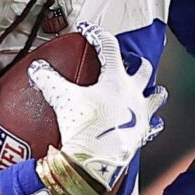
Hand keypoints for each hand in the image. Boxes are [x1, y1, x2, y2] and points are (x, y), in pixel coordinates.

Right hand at [30, 25, 165, 194]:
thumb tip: (38, 69)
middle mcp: (133, 94)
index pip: (109, 47)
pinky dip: (152, 123)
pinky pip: (153, 127)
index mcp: (116, 80)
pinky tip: (152, 124)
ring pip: (156, 97)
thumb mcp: (62, 98)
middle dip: (137, 63)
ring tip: (153, 90)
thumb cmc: (85, 127)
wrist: (96, 161)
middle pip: (142, 69)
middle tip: (131, 61)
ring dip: (154, 92)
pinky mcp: (142, 135)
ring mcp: (141, 115)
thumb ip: (49, 79)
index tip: (89, 32)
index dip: (97, 35)